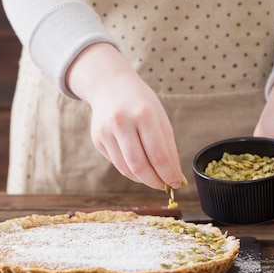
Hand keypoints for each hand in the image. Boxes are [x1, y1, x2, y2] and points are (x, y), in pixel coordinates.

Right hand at [66, 43, 186, 189]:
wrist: (110, 86)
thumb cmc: (141, 103)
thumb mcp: (160, 118)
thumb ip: (169, 148)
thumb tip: (176, 177)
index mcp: (143, 114)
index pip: (158, 155)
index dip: (168, 174)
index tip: (176, 183)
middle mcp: (122, 122)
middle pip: (139, 166)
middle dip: (154, 181)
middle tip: (164, 186)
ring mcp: (106, 131)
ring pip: (126, 169)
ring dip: (142, 179)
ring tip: (153, 178)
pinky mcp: (97, 139)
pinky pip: (116, 163)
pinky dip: (130, 171)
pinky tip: (138, 166)